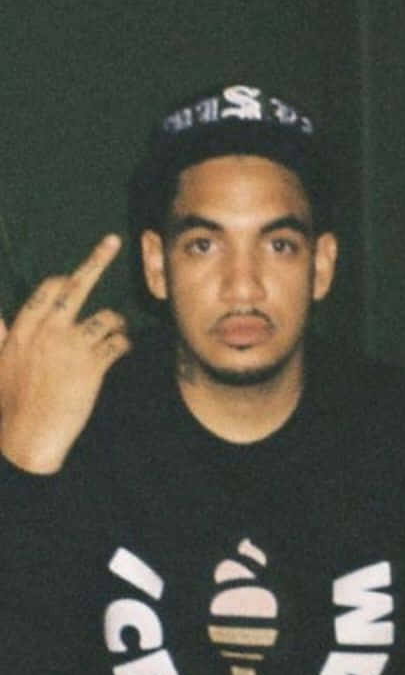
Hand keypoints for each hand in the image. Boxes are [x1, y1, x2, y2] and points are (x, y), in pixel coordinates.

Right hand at [0, 234, 129, 473]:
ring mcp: (71, 345)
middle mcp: (48, 330)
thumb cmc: (10, 404)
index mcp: (23, 328)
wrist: (28, 434)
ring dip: (116, 323)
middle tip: (111, 240)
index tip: (73, 275)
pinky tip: (123, 349)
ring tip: (117, 332)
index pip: (47, 288)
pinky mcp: (92, 364)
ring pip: (106, 317)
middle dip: (96, 259)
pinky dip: (124, 344)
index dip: (64, 280)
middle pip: (76, 285)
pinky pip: (118, 343)